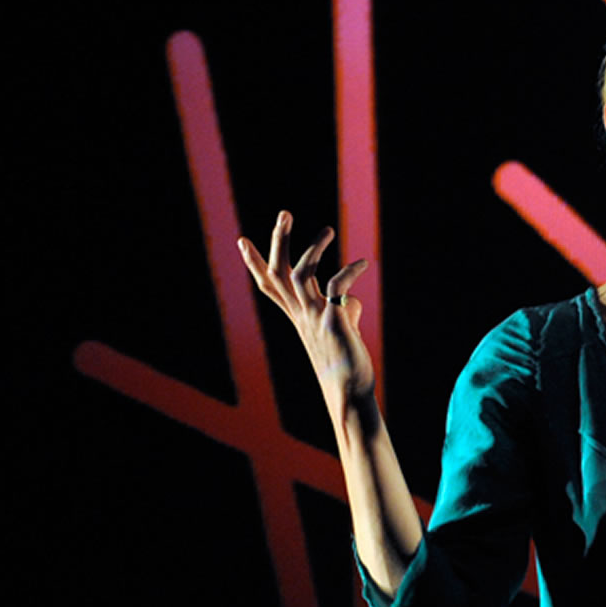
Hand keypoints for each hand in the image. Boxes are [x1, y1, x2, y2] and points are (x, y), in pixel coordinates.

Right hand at [237, 210, 373, 404]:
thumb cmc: (348, 365)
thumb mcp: (343, 333)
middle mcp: (301, 315)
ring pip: (300, 274)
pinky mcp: (333, 321)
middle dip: (278, 242)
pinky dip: (348, 271)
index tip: (242, 240)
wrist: (350, 392)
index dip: (256, 264)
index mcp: (299, 318)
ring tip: (328, 229)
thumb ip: (344, 312)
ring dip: (312, 248)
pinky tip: (363, 263)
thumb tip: (352, 299)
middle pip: (279, 273)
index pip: (271, 286)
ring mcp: (314, 317)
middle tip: (284, 214)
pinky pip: (336, 287)